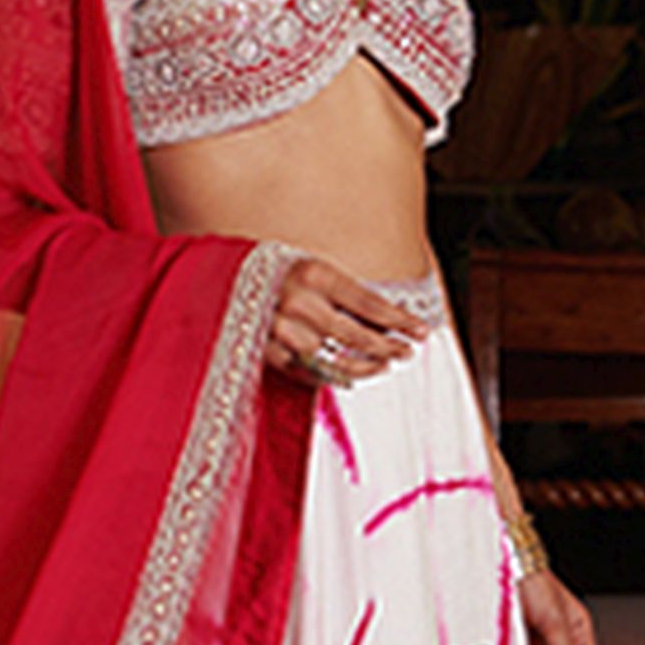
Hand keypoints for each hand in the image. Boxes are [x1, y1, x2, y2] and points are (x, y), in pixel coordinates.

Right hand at [270, 257, 425, 392]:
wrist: (223, 279)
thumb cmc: (275, 272)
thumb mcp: (311, 268)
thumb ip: (343, 292)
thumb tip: (385, 318)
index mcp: (314, 274)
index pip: (369, 304)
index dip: (400, 320)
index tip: (421, 330)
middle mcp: (299, 303)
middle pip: (357, 335)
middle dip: (388, 346)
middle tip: (408, 350)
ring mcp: (283, 331)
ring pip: (337, 359)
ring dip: (367, 365)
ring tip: (385, 364)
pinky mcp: (269, 353)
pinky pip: (310, 372)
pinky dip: (334, 376)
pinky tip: (351, 374)